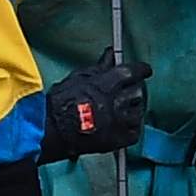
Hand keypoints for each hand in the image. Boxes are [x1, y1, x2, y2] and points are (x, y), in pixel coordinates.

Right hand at [31, 56, 151, 162]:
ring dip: (133, 108)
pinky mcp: (117, 139)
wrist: (51, 131)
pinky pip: (136, 132)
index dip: (141, 70)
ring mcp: (119, 121)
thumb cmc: (59, 104)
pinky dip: (132, 128)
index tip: (144, 71)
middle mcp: (116, 101)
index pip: (134, 72)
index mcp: (107, 83)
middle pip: (138, 91)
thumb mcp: (77, 78)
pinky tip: (124, 125)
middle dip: (134, 90)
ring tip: (123, 109)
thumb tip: (109, 56)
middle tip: (128, 91)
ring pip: (139, 111)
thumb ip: (98, 67)